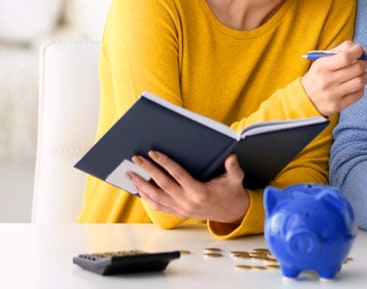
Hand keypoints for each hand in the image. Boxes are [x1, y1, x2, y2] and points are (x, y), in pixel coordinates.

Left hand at [128, 151, 248, 224]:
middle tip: (136, 160)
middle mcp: (187, 202)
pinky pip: (158, 206)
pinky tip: (139, 189)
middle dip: (148, 171)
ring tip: (131, 174)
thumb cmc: (231, 193)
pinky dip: (146, 198)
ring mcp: (181, 209)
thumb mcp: (235, 179)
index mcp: (199, 192)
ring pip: (156, 198)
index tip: (154, 153)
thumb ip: (233, 167)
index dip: (165, 163)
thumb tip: (231, 156)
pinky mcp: (178, 212)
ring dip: (142, 186)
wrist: (231, 212)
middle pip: (162, 185)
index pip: (178, 175)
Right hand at [301, 40, 366, 115]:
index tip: (360, 50)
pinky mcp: (338, 105)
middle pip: (356, 68)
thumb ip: (340, 50)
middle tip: (366, 62)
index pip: (346, 57)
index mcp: (322, 67)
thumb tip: (360, 49)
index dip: (358, 51)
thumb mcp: (322, 60)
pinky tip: (355, 85)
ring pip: (360, 82)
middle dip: (365, 63)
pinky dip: (361, 88)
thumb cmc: (318, 76)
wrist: (305, 99)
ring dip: (365, 76)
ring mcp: (333, 94)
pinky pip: (359, 94)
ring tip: (362, 74)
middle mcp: (327, 81)